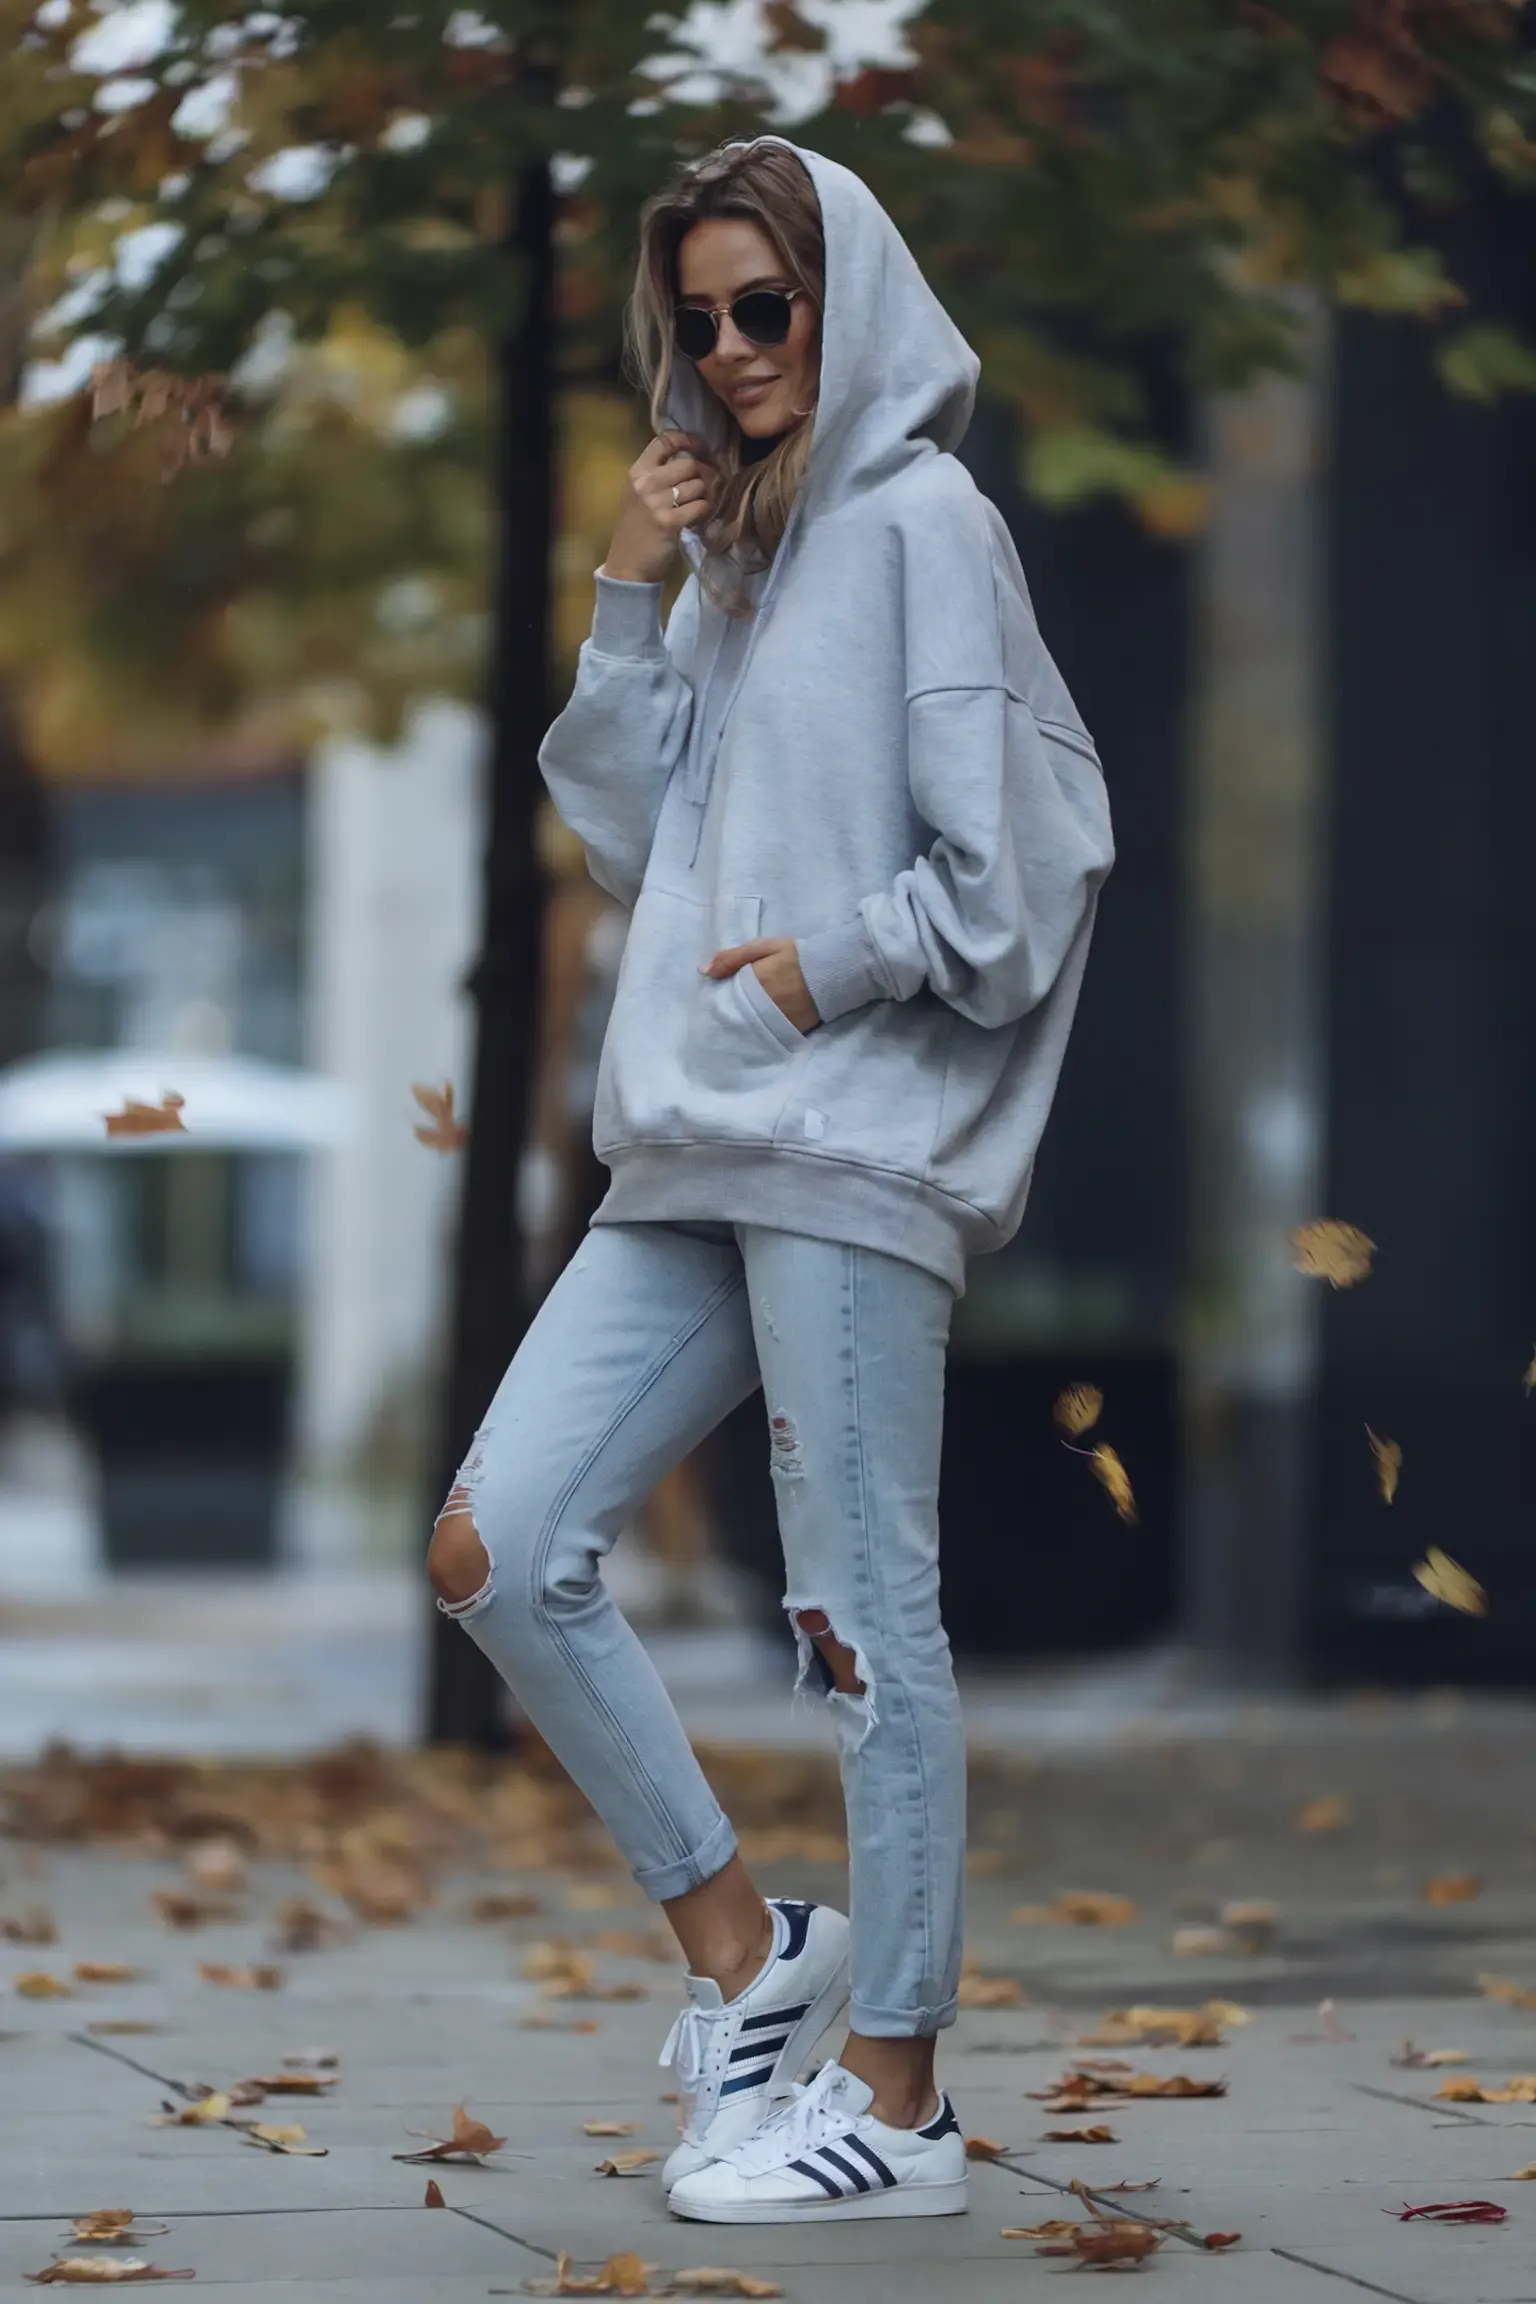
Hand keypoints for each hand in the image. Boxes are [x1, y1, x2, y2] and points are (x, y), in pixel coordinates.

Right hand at [602, 430, 719, 584]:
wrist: (627, 564)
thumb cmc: (636, 528)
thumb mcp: (638, 494)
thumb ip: (658, 474)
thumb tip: (692, 458)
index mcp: (637, 471)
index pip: (665, 440)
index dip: (688, 439)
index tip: (700, 447)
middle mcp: (646, 482)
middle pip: (689, 464)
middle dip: (703, 474)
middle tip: (705, 486)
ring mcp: (656, 503)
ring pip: (698, 485)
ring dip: (704, 495)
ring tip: (696, 505)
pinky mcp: (669, 522)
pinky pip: (700, 507)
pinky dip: (703, 512)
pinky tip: (696, 518)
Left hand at [702, 937, 819, 1034]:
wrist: (834, 971)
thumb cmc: (796, 956)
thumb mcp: (763, 947)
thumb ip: (732, 958)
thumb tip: (702, 971)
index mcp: (751, 984)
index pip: (723, 997)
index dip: (718, 998)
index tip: (716, 998)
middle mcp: (760, 1006)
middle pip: (734, 1016)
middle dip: (728, 1014)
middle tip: (726, 1013)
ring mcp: (775, 1021)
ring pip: (749, 1028)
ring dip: (743, 1025)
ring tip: (742, 1020)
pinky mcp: (790, 1031)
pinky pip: (767, 1035)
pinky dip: (761, 1031)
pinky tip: (759, 1027)